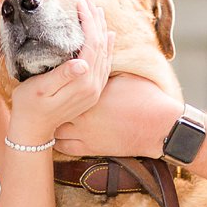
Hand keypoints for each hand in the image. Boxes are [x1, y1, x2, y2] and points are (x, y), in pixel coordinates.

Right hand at [8, 0, 113, 145]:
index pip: (91, 44)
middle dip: (96, 20)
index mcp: (83, 83)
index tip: (81, 3)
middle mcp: (94, 86)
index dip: (88, 21)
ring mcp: (95, 89)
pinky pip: (105, 63)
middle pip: (101, 45)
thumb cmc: (30, 106)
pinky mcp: (93, 91)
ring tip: (96, 10)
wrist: (33, 129)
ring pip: (105, 52)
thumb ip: (62, 76)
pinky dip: (106, 46)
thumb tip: (81, 63)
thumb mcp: (40, 89)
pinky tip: (106, 35)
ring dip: (101, 29)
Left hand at [54, 71, 181, 158]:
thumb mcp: (122, 77)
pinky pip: (64, 148)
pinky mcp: (91, 148)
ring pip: (55, 130)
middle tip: (47, 97)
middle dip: (52, 103)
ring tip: (52, 116)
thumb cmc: (145, 99)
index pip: (65, 84)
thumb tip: (94, 58)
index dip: (59, 82)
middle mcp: (83, 115)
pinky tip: (59, 133)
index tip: (54, 79)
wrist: (159, 127)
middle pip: (55, 108)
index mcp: (90, 93)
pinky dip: (59, 141)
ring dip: (53, 122)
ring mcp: (85, 134)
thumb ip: (103, 70)